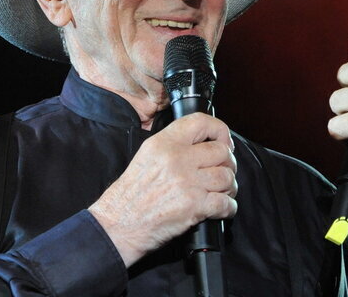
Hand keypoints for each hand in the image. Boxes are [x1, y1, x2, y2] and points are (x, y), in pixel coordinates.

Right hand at [88, 112, 237, 266]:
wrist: (118, 225)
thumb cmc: (129, 196)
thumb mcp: (145, 156)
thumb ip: (172, 145)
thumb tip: (201, 144)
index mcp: (164, 143)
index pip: (200, 122)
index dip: (219, 130)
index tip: (224, 141)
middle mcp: (177, 159)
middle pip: (221, 152)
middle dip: (228, 163)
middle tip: (223, 171)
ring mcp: (187, 183)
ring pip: (226, 177)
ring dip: (229, 186)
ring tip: (223, 191)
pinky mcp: (194, 207)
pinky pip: (226, 203)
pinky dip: (229, 207)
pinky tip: (223, 208)